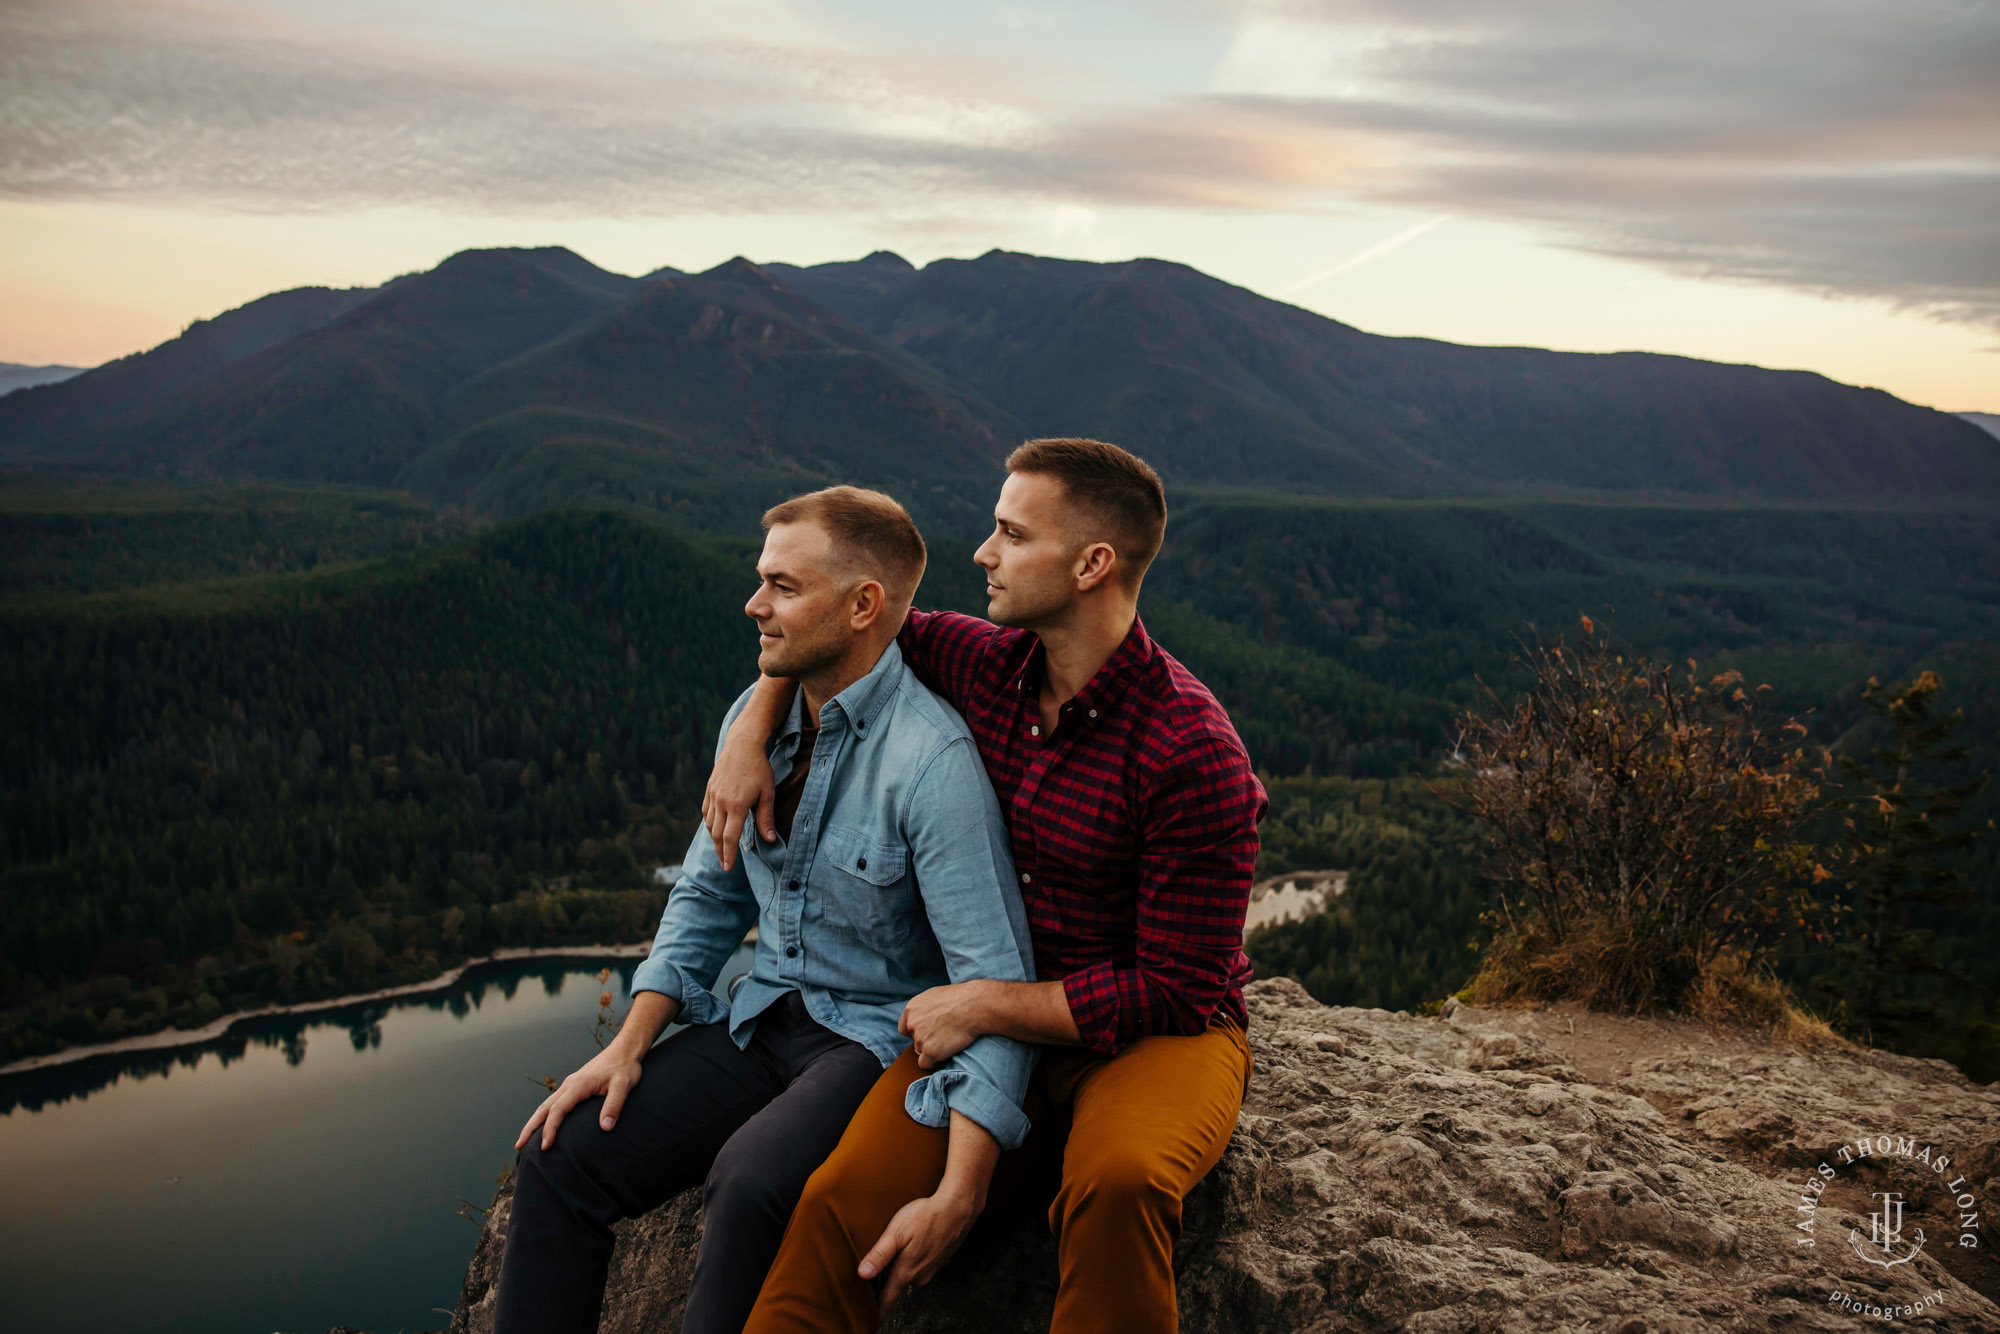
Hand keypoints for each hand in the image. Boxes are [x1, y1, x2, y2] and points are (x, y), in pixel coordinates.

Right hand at [515, 1044, 644, 1151]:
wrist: (625, 1050)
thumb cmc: (625, 1068)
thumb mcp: (624, 1086)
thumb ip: (614, 1105)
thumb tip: (605, 1127)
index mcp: (578, 1085)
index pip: (558, 1109)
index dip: (550, 1128)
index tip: (545, 1146)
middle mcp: (569, 1084)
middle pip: (544, 1108)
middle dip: (530, 1128)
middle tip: (518, 1146)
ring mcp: (570, 1084)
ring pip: (546, 1105)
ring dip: (534, 1122)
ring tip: (523, 1140)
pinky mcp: (574, 1086)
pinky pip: (553, 1102)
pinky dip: (544, 1115)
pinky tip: (543, 1124)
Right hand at [702, 731, 776, 872]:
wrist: (742, 745)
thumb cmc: (759, 768)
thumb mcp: (767, 793)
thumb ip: (766, 817)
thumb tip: (769, 840)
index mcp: (737, 805)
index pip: (730, 837)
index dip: (729, 854)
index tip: (728, 867)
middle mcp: (721, 802)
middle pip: (717, 834)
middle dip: (721, 852)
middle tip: (725, 865)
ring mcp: (712, 795)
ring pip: (710, 824)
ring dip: (715, 839)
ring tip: (722, 850)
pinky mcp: (709, 789)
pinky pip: (706, 812)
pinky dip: (710, 824)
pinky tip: (715, 829)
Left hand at [857, 1189, 982, 1311]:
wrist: (958, 1209)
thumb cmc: (925, 1217)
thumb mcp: (896, 1232)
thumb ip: (879, 1255)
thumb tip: (862, 1274)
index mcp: (906, 1272)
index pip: (888, 1300)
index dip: (878, 1310)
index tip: (871, 1320)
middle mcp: (919, 1276)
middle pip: (896, 1286)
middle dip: (886, 1283)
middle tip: (873, 1276)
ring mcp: (931, 1270)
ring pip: (910, 1275)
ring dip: (901, 1269)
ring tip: (893, 1255)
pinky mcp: (939, 1261)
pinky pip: (920, 1267)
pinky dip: (914, 1260)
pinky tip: (913, 1245)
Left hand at [898, 981, 988, 1069]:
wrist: (973, 1006)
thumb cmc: (961, 998)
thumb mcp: (936, 996)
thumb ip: (926, 1008)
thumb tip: (928, 1016)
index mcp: (911, 1009)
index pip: (904, 1028)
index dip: (916, 1031)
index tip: (928, 1032)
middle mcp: (912, 1023)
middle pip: (914, 1040)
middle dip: (926, 1040)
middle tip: (943, 1036)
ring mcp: (920, 1038)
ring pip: (921, 1052)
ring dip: (932, 1050)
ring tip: (949, 1041)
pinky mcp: (930, 1052)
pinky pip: (925, 1064)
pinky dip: (934, 1062)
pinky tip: (946, 1055)